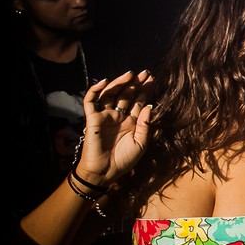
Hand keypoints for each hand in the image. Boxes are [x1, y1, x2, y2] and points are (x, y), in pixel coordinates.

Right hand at [78, 71, 153, 185]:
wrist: (105, 172)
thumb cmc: (124, 160)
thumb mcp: (141, 143)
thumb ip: (146, 126)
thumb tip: (150, 106)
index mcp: (132, 122)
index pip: (139, 102)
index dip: (145, 90)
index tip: (153, 79)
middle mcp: (118, 116)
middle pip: (127, 95)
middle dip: (135, 84)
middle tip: (145, 73)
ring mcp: (105, 116)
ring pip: (111, 94)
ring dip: (119, 83)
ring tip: (130, 75)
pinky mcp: (92, 118)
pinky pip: (91, 101)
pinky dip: (95, 90)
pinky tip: (105, 82)